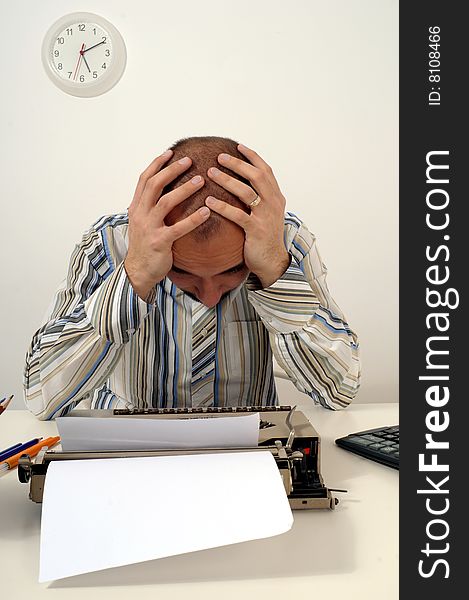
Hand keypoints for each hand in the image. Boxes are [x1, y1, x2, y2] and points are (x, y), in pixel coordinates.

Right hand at [124, 151, 208, 299]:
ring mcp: (149, 228)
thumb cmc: (145, 247)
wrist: (138, 272)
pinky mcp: (160, 242)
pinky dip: (193, 219)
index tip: (171, 152)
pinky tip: (206, 211)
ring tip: (201, 180)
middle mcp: (140, 214)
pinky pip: (178, 228)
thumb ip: (150, 206)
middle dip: (171, 170)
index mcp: (136, 207)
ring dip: (184, 189)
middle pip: (154, 185)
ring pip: (165, 202)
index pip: (144, 179)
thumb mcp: (143, 222)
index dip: (157, 164)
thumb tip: (163, 190)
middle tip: (189, 160)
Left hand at [205, 144, 289, 287]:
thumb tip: (243, 181)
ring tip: (210, 173)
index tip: (238, 146)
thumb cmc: (265, 237)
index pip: (266, 170)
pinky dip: (222, 206)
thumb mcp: (266, 213)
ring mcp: (266, 217)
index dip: (252, 157)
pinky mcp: (256, 230)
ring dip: (227, 180)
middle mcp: (273, 203)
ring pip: (247, 192)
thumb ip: (259, 197)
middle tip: (219, 156)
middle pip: (256, 176)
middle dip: (237, 164)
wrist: (273, 262)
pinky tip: (208, 201)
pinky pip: (238, 215)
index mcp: (276, 197)